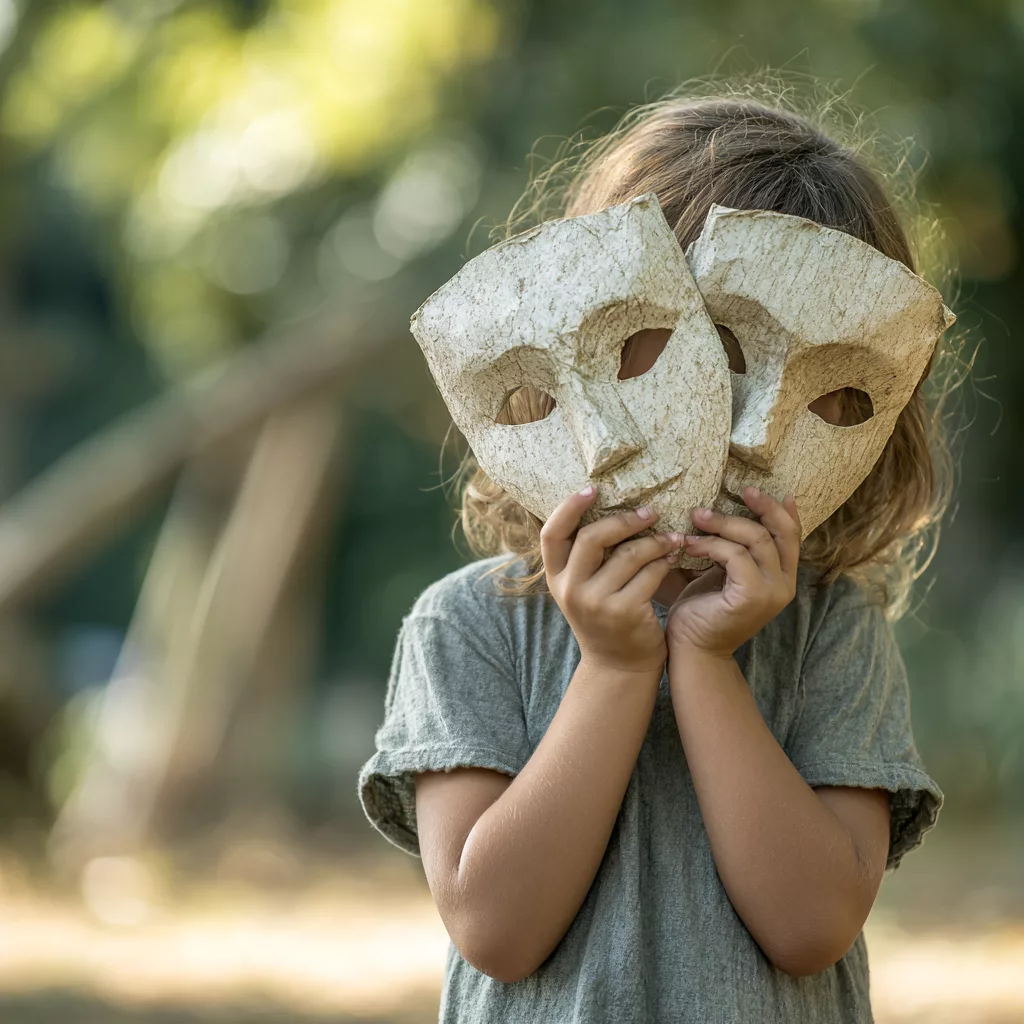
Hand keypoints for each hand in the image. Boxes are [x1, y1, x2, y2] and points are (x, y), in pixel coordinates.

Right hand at [540, 486, 682, 676]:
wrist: (619, 666)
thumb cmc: (605, 617)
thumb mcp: (583, 588)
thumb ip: (585, 556)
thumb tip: (603, 505)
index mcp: (556, 578)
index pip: (551, 534)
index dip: (568, 507)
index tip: (591, 488)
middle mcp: (570, 590)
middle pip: (591, 538)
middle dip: (624, 520)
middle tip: (649, 512)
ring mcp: (596, 603)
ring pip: (628, 554)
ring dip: (654, 541)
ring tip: (672, 536)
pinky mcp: (624, 612)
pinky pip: (649, 574)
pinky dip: (664, 562)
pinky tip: (673, 557)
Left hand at [665, 487, 800, 659]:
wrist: (692, 649)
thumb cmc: (702, 609)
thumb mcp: (722, 572)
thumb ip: (735, 549)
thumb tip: (730, 513)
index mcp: (781, 577)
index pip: (791, 536)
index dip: (781, 511)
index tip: (760, 490)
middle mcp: (784, 584)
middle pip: (780, 532)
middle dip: (761, 507)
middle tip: (738, 490)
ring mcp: (772, 591)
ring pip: (756, 539)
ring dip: (723, 523)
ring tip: (695, 516)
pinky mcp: (752, 596)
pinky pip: (735, 556)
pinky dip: (711, 545)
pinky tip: (689, 544)